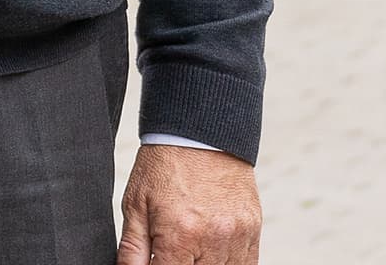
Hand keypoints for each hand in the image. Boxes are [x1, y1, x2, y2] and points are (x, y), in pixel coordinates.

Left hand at [118, 143, 259, 264]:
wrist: (200, 133)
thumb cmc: (165, 165)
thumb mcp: (136, 204)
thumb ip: (132, 249)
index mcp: (181, 235)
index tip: (157, 259)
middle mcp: (213, 240)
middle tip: (174, 250)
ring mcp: (237, 237)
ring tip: (190, 248)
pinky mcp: (253, 230)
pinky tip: (211, 253)